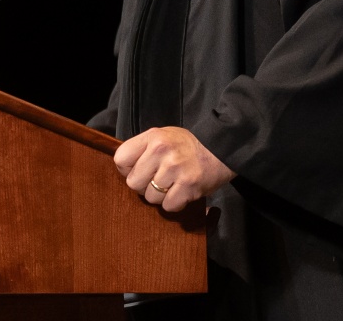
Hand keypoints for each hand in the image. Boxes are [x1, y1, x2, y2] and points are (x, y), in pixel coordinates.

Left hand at [114, 126, 236, 211]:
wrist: (222, 149)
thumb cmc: (188, 145)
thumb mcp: (164, 136)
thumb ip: (143, 149)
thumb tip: (123, 169)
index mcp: (153, 137)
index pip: (121, 159)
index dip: (127, 169)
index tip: (138, 170)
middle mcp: (161, 151)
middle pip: (133, 182)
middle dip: (143, 185)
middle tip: (158, 180)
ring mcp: (175, 169)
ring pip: (150, 197)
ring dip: (160, 196)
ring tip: (173, 185)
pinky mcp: (188, 186)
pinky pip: (168, 205)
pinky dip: (174, 203)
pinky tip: (182, 192)